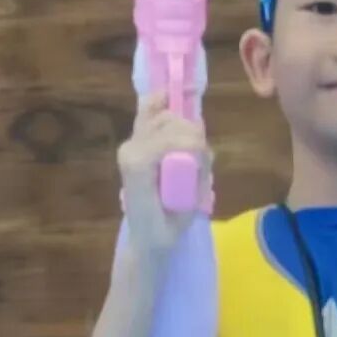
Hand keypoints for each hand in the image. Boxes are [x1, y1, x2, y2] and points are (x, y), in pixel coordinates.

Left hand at [117, 91, 211, 261]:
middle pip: (171, 122)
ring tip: (191, 151)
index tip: (207, 158)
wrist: (146, 240)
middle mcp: (130, 147)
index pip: (172, 137)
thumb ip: (197, 174)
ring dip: (183, 127)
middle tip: (202, 158)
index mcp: (138, 163)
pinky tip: (169, 97)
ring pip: (164, 116)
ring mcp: (130, 144)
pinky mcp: (133, 144)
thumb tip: (206, 148)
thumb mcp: (188, 205)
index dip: (194, 144)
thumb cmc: (166, 228)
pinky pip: (146, 112)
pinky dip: (158, 102)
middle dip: (191, 135)